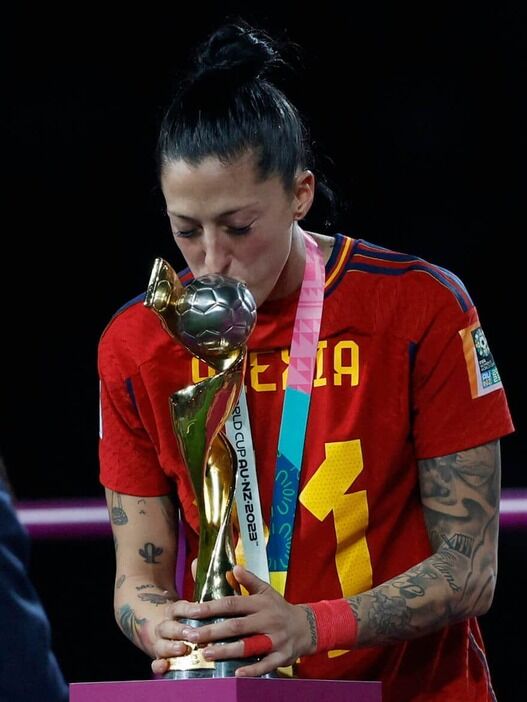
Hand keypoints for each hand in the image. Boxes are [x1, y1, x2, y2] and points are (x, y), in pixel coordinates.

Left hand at [153, 565, 315, 676]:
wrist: (306, 627)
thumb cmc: (279, 608)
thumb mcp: (266, 590)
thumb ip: (248, 580)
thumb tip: (232, 567)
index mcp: (260, 603)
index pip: (232, 603)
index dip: (212, 607)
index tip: (193, 611)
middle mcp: (267, 620)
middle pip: (237, 626)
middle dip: (213, 631)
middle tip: (191, 636)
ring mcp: (275, 639)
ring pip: (249, 646)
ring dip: (227, 651)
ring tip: (206, 653)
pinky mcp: (281, 656)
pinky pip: (265, 665)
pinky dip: (251, 670)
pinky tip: (236, 673)